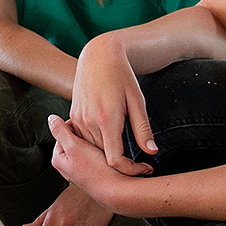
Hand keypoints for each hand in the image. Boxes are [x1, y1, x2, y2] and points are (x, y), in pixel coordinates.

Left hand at [48, 113, 148, 209]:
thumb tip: (50, 119)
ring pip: (87, 146)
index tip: (87, 126)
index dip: (76, 126)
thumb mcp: (74, 146)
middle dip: (85, 135)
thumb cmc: (97, 171)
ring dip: (95, 142)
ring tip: (103, 146)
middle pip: (75, 139)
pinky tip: (107, 154)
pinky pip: (96, 155)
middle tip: (96, 136)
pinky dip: (101, 151)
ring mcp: (81, 169)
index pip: (64, 132)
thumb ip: (60, 131)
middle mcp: (67, 165)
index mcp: (58, 158)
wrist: (119, 190)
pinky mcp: (93, 172)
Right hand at [68, 36, 157, 174]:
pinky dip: (95, 143)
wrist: (98, 55)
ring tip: (124, 152)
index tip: (142, 168)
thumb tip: (152, 152)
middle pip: (103, 157)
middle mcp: (88, 121)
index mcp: (107, 119)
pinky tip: (108, 139)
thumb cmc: (122, 76)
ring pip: (92, 149)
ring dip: (105, 153)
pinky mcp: (73, 115)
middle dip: (120, 163)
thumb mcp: (137, 101)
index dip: (129, 169)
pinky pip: (84, 138)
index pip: (114, 159)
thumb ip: (143, 129)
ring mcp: (78, 118)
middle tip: (138, 163)